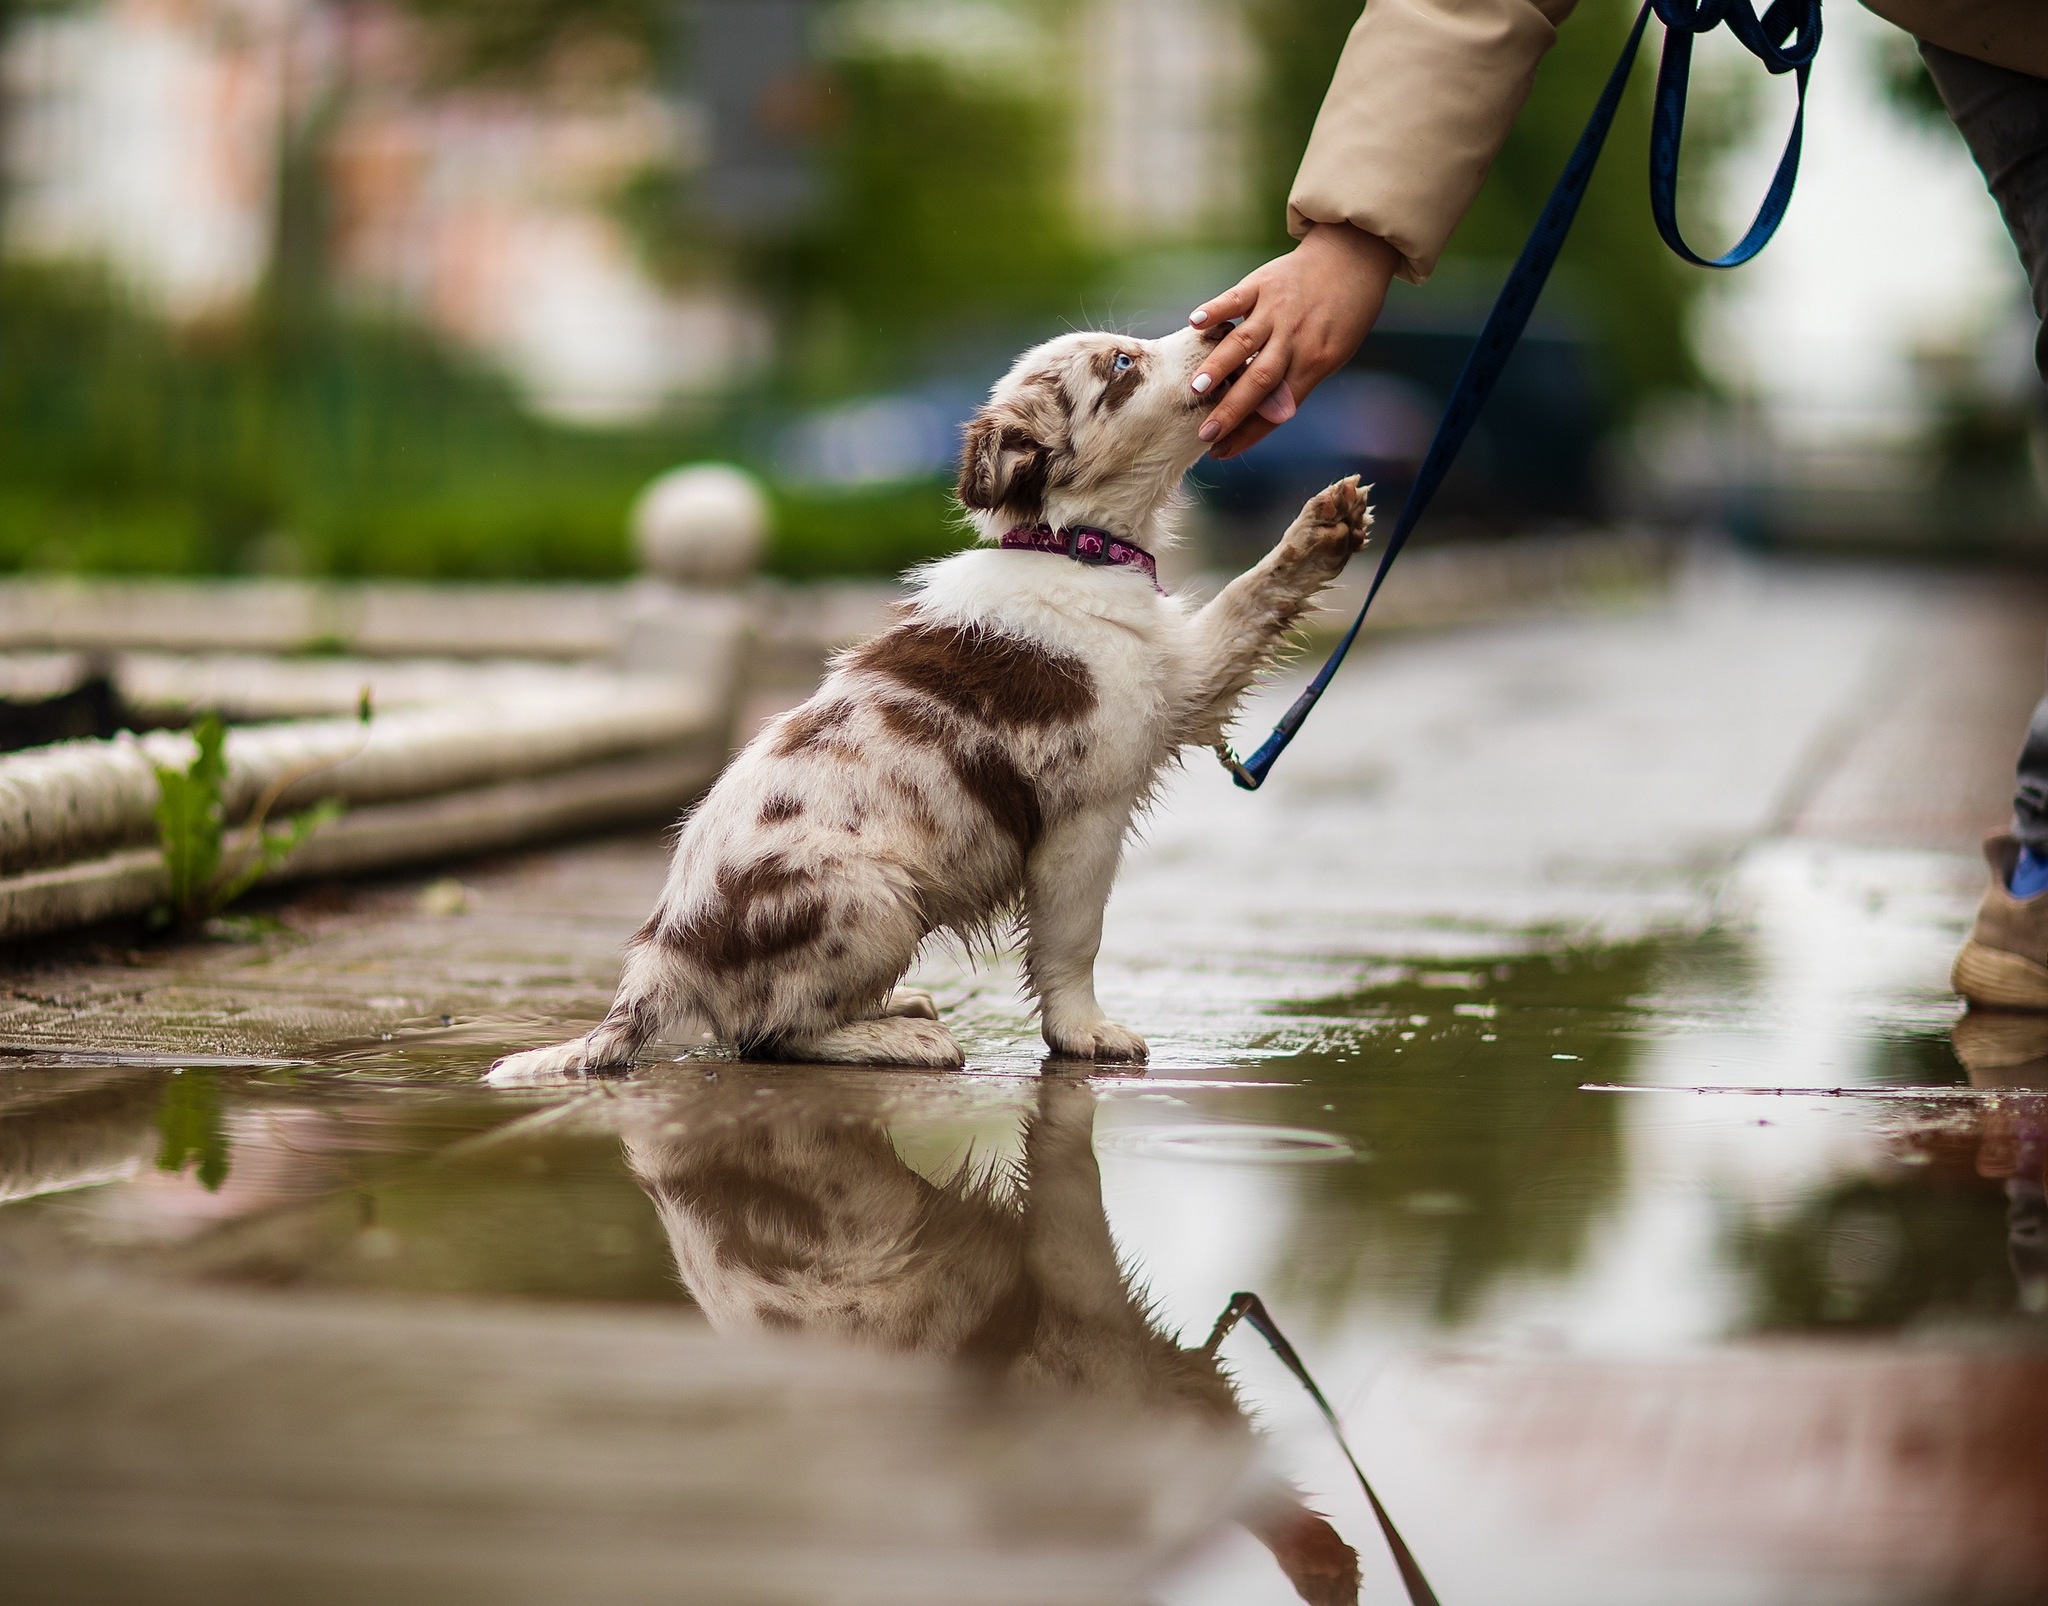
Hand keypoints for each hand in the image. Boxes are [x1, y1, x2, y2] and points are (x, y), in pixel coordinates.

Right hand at [1188, 222, 1400, 458]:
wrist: (1353, 257)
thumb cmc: (1342, 314)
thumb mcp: (1332, 354)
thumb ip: (1298, 380)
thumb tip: (1264, 414)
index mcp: (1315, 362)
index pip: (1278, 406)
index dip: (1249, 432)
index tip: (1221, 451)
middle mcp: (1295, 338)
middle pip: (1260, 381)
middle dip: (1231, 411)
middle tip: (1204, 434)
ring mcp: (1277, 309)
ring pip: (1245, 342)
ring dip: (1218, 367)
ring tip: (1195, 390)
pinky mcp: (1263, 283)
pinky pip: (1236, 298)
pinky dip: (1215, 310)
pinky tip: (1195, 324)